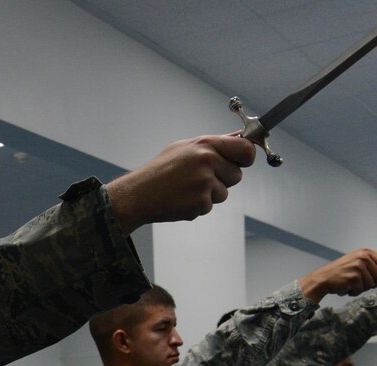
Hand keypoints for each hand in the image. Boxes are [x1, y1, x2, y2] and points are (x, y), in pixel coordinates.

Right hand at [105, 134, 255, 233]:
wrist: (138, 194)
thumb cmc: (159, 170)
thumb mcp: (184, 148)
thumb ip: (213, 144)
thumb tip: (239, 139)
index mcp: (205, 145)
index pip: (245, 149)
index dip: (247, 157)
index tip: (242, 161)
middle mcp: (207, 161)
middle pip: (237, 175)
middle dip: (223, 179)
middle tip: (199, 179)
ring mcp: (204, 182)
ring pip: (224, 193)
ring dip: (209, 195)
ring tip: (186, 189)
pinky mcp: (200, 202)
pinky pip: (210, 206)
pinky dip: (197, 205)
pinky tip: (181, 199)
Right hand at [299, 249, 376, 301]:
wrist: (321, 278)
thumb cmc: (338, 272)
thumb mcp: (356, 262)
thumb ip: (371, 265)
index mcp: (365, 252)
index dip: (375, 275)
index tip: (367, 276)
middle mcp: (363, 257)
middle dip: (368, 282)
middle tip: (356, 280)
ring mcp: (358, 267)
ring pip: (371, 285)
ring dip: (360, 288)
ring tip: (349, 283)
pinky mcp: (354, 278)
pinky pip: (361, 291)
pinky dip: (353, 292)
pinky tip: (345, 286)